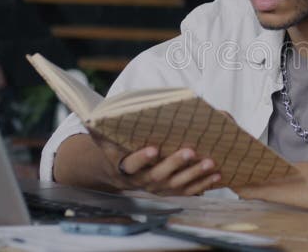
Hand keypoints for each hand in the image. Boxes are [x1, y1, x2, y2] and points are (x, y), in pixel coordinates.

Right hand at [95, 136, 220, 195]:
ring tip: (210, 163)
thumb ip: (100, 131)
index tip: (153, 149)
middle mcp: (143, 181)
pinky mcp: (173, 191)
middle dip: (175, 163)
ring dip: (195, 174)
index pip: (132, 164)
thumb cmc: (119, 150)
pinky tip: (217, 175)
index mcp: (126, 168)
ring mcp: (160, 188)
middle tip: (190, 151)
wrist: (124, 174)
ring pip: (178, 184)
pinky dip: (204, 183)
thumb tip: (89, 116)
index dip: (142, 158)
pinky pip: (190, 190)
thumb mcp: (106, 142)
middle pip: (160, 175)